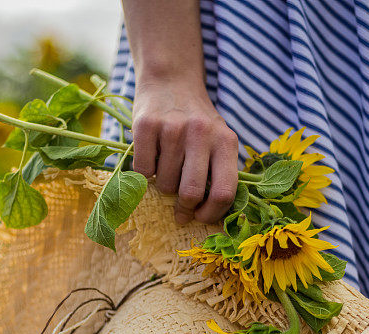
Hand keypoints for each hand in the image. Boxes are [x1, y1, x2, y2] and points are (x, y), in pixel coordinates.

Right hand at [130, 78, 238, 223]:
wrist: (171, 80)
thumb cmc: (196, 122)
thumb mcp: (218, 141)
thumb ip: (220, 172)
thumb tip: (209, 216)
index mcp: (226, 141)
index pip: (224, 192)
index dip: (211, 213)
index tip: (201, 218)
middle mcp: (202, 133)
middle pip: (191, 192)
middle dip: (184, 209)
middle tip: (179, 211)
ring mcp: (173, 128)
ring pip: (164, 184)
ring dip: (163, 186)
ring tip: (167, 168)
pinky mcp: (146, 125)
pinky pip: (142, 170)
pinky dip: (145, 172)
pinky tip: (152, 156)